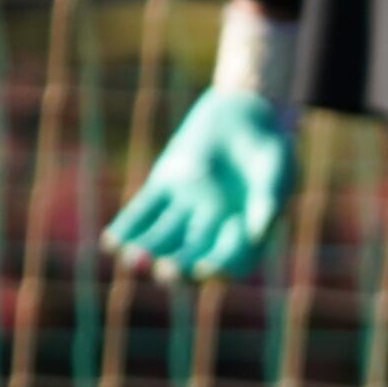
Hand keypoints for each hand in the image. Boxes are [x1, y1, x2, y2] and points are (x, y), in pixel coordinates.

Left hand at [102, 85, 293, 280]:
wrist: (244, 113)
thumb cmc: (269, 145)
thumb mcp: (275, 169)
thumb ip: (269, 198)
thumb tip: (258, 232)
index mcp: (247, 232)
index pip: (232, 259)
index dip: (218, 266)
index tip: (203, 268)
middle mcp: (214, 227)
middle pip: (193, 254)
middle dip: (178, 266)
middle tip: (166, 273)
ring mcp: (187, 208)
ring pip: (163, 236)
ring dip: (147, 250)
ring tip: (131, 259)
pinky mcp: (164, 186)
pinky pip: (143, 211)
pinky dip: (128, 227)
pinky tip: (112, 242)